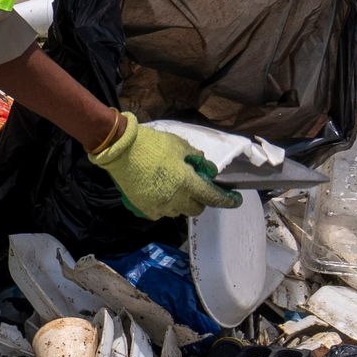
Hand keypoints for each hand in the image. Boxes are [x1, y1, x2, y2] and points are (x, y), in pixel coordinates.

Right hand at [90, 114, 235, 219]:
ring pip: (180, 212)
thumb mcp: (180, 145)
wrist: (121, 150)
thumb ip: (197, 159)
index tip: (235, 200)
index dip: (227, 200)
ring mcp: (160, 206)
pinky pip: (163, 213)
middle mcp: (175, 198)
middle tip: (196, 188)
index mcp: (186, 182)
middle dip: (201, 200)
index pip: (212, 197)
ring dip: (183, 203)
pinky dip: (166, 206)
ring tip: (175, 189)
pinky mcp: (146, 208)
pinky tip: (161, 193)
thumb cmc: (153, 144)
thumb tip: (208, 170)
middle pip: (197, 209)